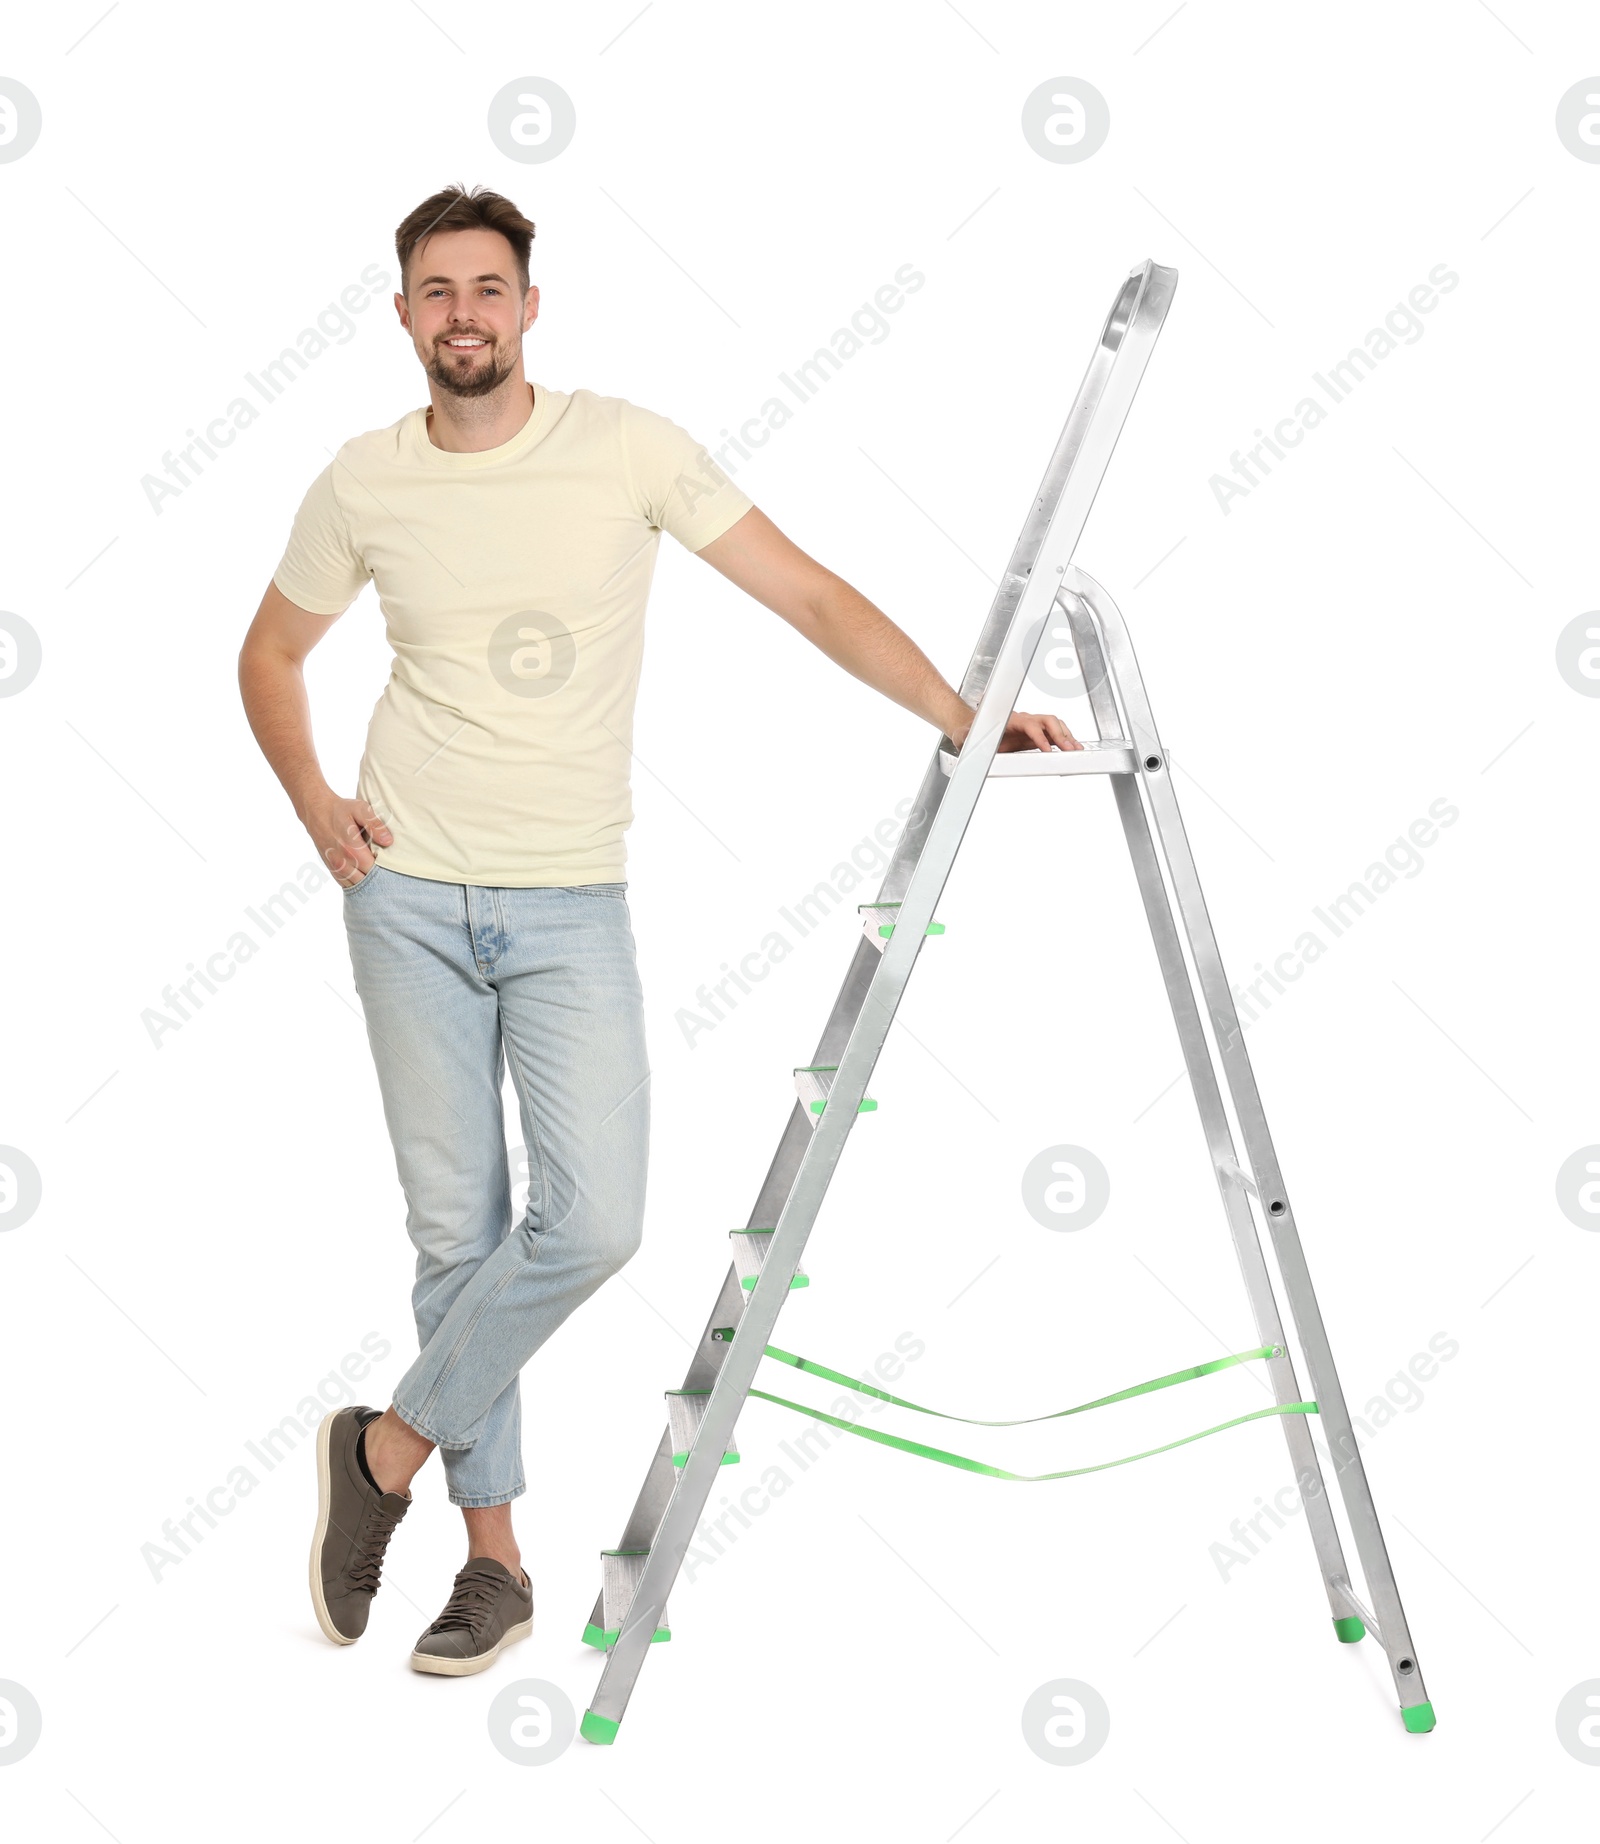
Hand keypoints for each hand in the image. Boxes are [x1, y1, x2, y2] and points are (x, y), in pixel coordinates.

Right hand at [301, 791, 393, 886]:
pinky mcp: (331, 867)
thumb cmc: (341, 809)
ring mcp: (335, 866)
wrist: (316, 811)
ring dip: (367, 881)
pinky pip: (345, 883)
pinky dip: (356, 883)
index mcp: (351, 847)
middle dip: (378, 876)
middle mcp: (341, 860)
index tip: (392, 861)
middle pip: (365, 879)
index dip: (385, 867)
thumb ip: (374, 825)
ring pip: (355, 884)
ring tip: (378, 873)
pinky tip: (364, 876)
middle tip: (388, 868)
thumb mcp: (360, 809)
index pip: (373, 868)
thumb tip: (388, 841)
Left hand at [948, 704, 1081, 753]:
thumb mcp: (965, 736)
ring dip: (1067, 737)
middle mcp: (1024, 719)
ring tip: (1077, 750)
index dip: (1040, 737)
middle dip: (1060, 735)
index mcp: (1009, 720)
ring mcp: (1031, 725)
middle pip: (1048, 721)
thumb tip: (966, 739)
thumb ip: (966, 737)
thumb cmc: (970, 732)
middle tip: (1070, 751)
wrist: (972, 729)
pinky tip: (1073, 750)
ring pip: (1054, 725)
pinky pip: (1053, 734)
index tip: (1048, 750)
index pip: (1030, 725)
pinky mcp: (1034, 734)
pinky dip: (1065, 740)